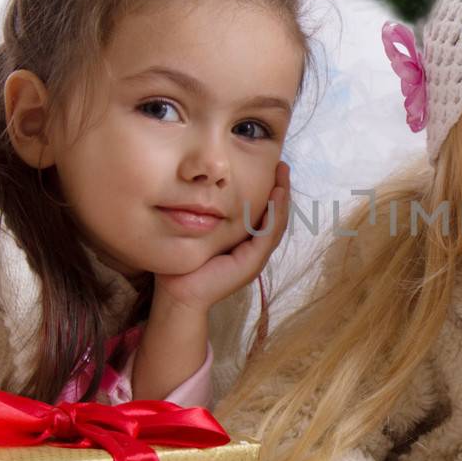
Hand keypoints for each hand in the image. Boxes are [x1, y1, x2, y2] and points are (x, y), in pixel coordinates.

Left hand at [155, 161, 289, 312]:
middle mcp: (255, 251)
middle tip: (282, 166)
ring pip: (277, 223)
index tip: (272, 169)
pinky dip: (275, 213)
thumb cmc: (185, 266)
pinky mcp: (252, 262)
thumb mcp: (201, 234)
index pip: (266, 215)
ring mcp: (256, 258)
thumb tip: (204, 191)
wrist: (179, 295)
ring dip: (282, 198)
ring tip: (282, 175)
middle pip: (276, 216)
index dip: (271, 193)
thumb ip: (210, 217)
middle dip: (281, 190)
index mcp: (246, 245)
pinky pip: (268, 233)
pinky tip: (276, 194)